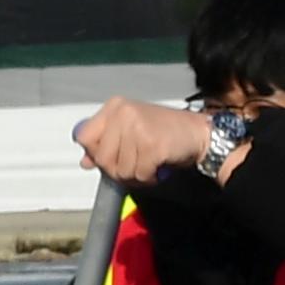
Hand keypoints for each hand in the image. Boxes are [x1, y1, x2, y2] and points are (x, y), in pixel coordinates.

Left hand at [73, 97, 222, 187]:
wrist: (200, 133)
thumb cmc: (165, 132)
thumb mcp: (131, 131)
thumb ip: (106, 144)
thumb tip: (85, 163)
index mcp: (115, 107)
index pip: (84, 137)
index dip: (94, 153)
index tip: (111, 157)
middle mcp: (123, 113)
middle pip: (102, 157)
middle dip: (117, 170)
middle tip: (134, 166)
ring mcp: (137, 128)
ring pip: (121, 170)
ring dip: (136, 176)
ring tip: (148, 166)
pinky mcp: (152, 145)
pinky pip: (140, 174)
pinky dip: (149, 178)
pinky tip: (157, 170)